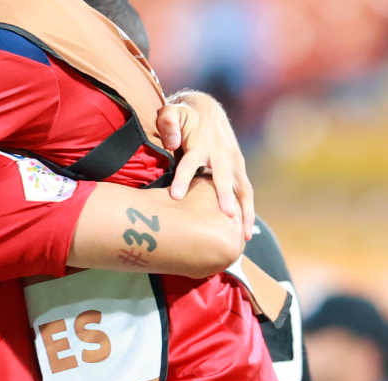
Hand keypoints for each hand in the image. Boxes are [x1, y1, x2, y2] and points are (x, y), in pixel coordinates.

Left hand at [157, 91, 252, 238]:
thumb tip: (172, 142)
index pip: (190, 163)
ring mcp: (233, 162)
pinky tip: (246, 231)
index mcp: (201, 143)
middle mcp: (221, 155)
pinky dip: (248, 210)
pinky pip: (245, 192)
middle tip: (226, 217)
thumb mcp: (171, 112)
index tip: (175, 196)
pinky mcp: (238, 169)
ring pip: (242, 189)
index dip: (182, 178)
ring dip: (245, 211)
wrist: (206, 110)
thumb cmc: (183, 115)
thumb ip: (168, 123)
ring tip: (244, 235)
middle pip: (223, 178)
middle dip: (225, 197)